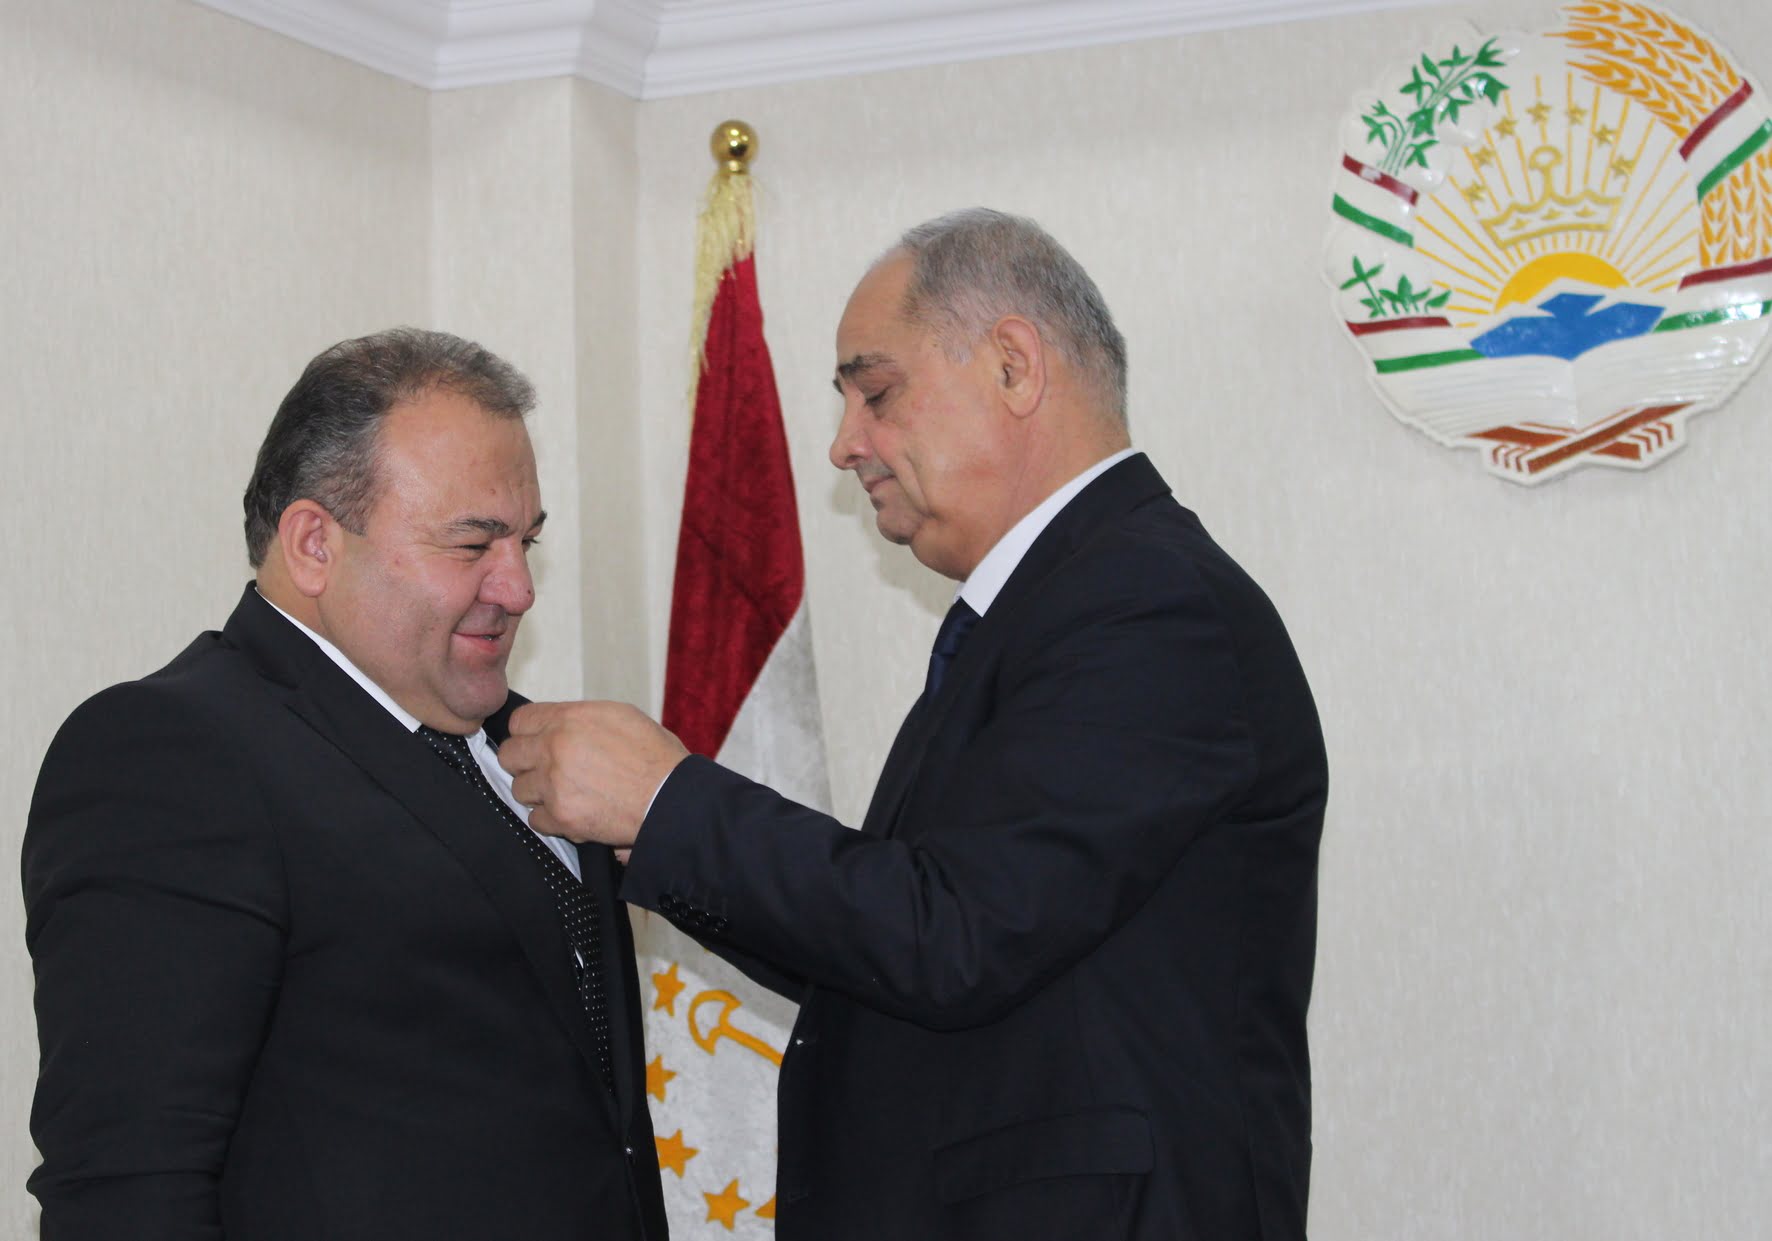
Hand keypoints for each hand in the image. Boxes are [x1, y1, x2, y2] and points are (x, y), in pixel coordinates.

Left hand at [498, 701, 688, 846]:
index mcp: (570, 719)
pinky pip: (536, 820)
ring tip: (566, 794)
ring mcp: (555, 783)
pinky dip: (552, 820)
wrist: (673, 799)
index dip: (527, 734)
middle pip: (510, 755)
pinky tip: (574, 813)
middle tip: (547, 771)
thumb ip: (580, 719)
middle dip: (525, 764)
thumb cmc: (656, 758)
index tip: (536, 744)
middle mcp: (555, 748)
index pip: (520, 722)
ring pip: (519, 790)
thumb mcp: (621, 717)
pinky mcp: (561, 816)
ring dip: (539, 794)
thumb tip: (557, 726)